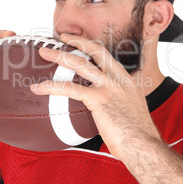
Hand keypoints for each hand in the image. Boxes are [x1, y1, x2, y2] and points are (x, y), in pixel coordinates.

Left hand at [31, 34, 160, 159]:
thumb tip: (104, 109)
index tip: (80, 42)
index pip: (108, 56)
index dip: (93, 46)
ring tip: (43, 52)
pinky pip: (70, 88)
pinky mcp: (98, 99)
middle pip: (96, 51)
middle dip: (77, 41)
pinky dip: (52, 86)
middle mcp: (119, 79)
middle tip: (63, 37)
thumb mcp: (131, 111)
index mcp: (127, 80)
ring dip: (59, 56)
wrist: (143, 146)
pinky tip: (39, 87)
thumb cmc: (137, 135)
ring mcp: (109, 87)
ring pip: (80, 64)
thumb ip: (118, 103)